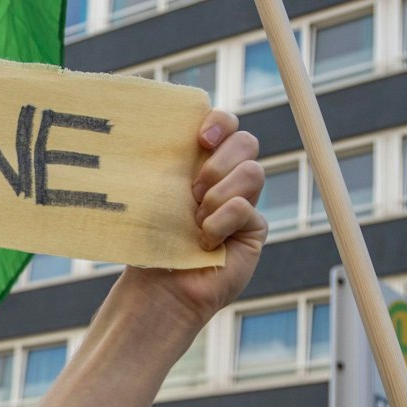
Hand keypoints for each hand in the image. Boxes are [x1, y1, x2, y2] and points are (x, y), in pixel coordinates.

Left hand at [110, 108, 265, 333]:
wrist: (159, 283)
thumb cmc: (151, 239)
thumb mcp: (155, 195)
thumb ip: (171, 163)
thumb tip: (173, 131)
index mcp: (201, 161)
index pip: (225, 124)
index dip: (220, 123)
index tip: (200, 139)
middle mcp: (227, 178)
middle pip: (246, 142)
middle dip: (217, 163)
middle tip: (191, 192)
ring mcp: (244, 201)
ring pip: (253, 171)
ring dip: (217, 196)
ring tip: (195, 221)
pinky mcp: (255, 228)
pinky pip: (245, 208)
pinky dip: (220, 223)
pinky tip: (205, 242)